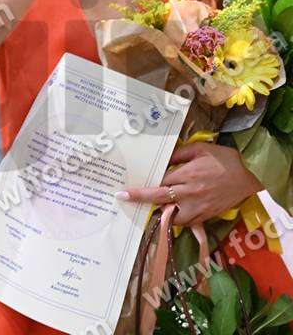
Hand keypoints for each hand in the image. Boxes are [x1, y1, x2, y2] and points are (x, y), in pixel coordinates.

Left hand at [116, 142, 261, 225]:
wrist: (248, 177)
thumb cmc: (223, 159)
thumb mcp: (201, 149)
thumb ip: (180, 154)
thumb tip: (164, 159)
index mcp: (187, 175)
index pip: (158, 182)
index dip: (142, 187)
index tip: (125, 190)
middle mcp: (189, 193)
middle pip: (159, 198)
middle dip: (140, 199)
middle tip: (123, 198)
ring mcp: (197, 207)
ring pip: (171, 216)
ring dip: (159, 212)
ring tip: (148, 207)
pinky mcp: (205, 216)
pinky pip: (185, 222)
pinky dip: (175, 219)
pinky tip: (170, 213)